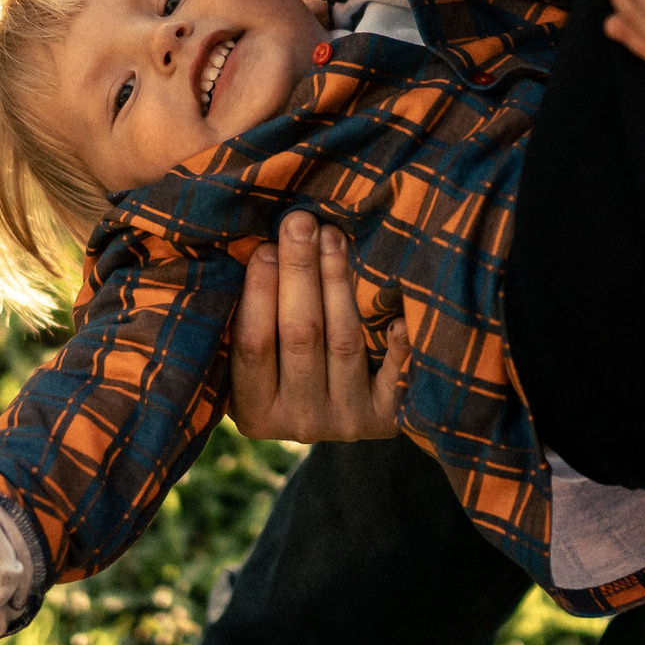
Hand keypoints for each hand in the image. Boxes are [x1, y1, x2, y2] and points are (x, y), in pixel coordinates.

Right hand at [229, 210, 409, 440]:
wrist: (341, 419)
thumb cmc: (282, 368)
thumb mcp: (253, 357)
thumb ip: (246, 316)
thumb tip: (253, 243)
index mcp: (254, 411)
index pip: (252, 344)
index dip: (259, 293)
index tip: (265, 247)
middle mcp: (299, 422)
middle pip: (301, 336)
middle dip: (300, 272)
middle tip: (300, 222)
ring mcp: (345, 421)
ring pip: (344, 342)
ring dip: (338, 282)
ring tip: (333, 235)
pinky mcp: (386, 418)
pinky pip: (395, 376)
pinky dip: (397, 344)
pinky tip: (397, 312)